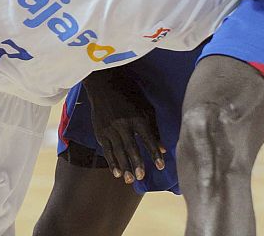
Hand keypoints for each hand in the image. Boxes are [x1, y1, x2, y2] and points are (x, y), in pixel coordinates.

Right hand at [83, 69, 165, 183]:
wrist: (104, 83)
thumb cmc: (129, 94)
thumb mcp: (145, 106)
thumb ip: (153, 127)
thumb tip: (162, 148)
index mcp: (137, 117)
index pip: (147, 138)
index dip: (154, 153)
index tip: (160, 166)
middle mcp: (123, 124)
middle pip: (131, 147)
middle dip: (137, 163)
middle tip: (141, 177)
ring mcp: (110, 128)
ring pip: (118, 151)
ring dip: (124, 166)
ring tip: (129, 179)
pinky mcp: (100, 131)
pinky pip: (107, 150)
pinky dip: (111, 162)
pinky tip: (116, 172)